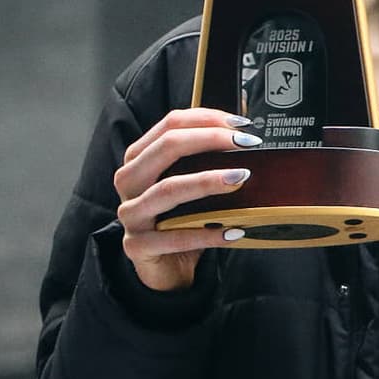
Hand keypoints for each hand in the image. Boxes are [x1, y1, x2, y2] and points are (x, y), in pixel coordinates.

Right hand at [113, 109, 262, 291]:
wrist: (165, 265)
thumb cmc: (182, 216)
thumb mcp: (194, 179)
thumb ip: (211, 150)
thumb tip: (244, 113)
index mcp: (140, 158)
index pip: (169, 125)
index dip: (206, 119)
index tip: (243, 124)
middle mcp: (129, 181)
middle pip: (165, 149)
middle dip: (209, 140)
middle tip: (248, 143)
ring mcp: (130, 214)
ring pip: (167, 190)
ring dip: (207, 181)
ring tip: (241, 178)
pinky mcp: (138, 246)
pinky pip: (173, 238)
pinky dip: (207, 234)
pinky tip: (235, 231)